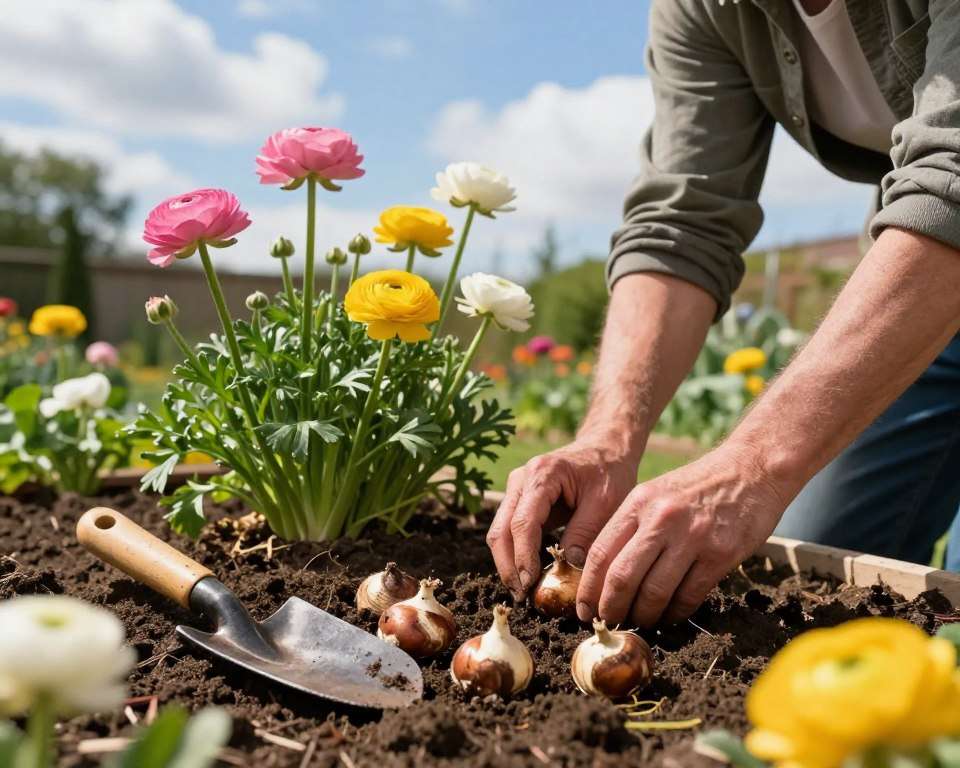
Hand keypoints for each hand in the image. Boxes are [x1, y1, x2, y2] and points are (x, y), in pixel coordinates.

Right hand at [486, 439, 637, 600]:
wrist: (604, 449)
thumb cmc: (608, 472)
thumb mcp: (606, 501)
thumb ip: (586, 532)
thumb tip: (568, 566)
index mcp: (543, 474)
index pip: (523, 521)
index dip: (523, 556)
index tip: (530, 583)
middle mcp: (521, 479)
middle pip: (501, 529)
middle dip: (508, 565)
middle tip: (521, 595)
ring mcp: (517, 488)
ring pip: (499, 531)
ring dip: (507, 562)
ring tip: (522, 590)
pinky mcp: (520, 499)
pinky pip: (509, 530)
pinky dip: (514, 553)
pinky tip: (526, 574)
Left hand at [576, 444, 788, 626]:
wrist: (750, 470)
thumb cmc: (697, 486)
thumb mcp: (655, 494)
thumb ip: (631, 527)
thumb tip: (604, 574)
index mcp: (638, 503)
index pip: (600, 553)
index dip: (588, 588)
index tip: (583, 608)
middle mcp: (661, 519)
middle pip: (622, 577)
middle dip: (610, 609)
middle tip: (608, 623)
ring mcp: (692, 537)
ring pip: (654, 593)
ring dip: (644, 615)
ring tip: (641, 621)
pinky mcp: (720, 554)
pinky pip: (689, 596)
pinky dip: (675, 613)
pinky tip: (670, 615)